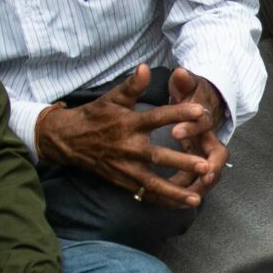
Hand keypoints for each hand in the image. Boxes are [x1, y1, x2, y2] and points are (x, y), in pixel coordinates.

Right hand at [34, 65, 208, 208]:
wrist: (68, 140)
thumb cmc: (96, 116)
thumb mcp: (113, 98)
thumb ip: (132, 85)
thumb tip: (145, 68)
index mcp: (129, 123)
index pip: (158, 117)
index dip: (180, 113)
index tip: (202, 111)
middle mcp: (129, 148)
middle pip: (158, 156)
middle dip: (181, 162)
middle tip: (204, 165)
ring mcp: (126, 167)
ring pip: (153, 183)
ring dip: (175, 191)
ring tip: (196, 198)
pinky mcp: (123, 181)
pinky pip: (145, 193)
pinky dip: (163, 201)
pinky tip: (182, 205)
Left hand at [165, 65, 229, 196]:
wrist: (202, 100)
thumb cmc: (192, 92)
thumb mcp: (188, 84)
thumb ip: (185, 80)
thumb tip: (181, 72)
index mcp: (204, 120)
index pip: (203, 125)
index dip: (191, 129)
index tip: (174, 133)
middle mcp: (208, 139)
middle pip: (216, 158)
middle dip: (210, 170)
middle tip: (201, 180)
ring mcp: (203, 153)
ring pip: (207, 174)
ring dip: (198, 186)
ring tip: (187, 198)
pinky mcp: (195, 163)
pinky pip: (193, 181)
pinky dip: (186, 190)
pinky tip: (174, 201)